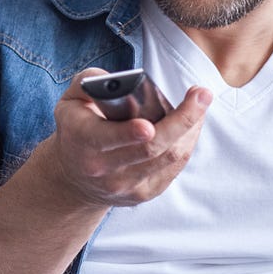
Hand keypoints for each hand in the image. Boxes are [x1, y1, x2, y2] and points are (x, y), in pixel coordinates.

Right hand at [33, 68, 213, 208]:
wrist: (73, 178)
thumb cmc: (77, 130)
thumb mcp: (70, 101)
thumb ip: (90, 80)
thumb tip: (123, 79)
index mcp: (83, 140)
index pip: (108, 139)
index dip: (129, 134)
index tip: (148, 126)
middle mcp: (103, 168)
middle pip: (151, 148)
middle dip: (182, 120)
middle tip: (202, 94)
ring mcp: (125, 185)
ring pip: (169, 156)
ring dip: (191, 128)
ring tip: (200, 102)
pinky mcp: (143, 194)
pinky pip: (174, 167)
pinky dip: (188, 143)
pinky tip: (193, 125)